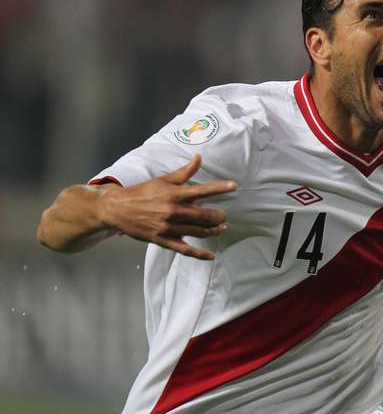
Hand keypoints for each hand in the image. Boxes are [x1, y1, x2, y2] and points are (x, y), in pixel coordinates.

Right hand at [97, 154, 237, 259]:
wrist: (117, 208)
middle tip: (224, 215)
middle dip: (219, 216)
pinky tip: (211, 256)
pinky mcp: (163, 240)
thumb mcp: (163, 180)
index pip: (202, 190)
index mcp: (174, 194)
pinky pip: (185, 249)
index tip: (234, 186)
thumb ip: (184, 172)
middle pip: (204, 216)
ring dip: (213, 231)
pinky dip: (199, 254)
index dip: (219, 188)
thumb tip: (199, 157)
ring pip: (198, 232)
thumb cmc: (142, 192)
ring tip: (222, 228)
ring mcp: (168, 227)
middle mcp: (173, 211)